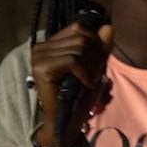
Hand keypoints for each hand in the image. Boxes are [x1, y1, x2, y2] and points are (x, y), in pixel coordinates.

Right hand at [30, 20, 113, 145]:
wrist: (67, 120)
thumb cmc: (79, 94)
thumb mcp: (94, 66)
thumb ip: (101, 47)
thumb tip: (108, 27)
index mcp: (51, 43)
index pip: (79, 28)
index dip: (95, 42)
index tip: (97, 62)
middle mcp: (41, 47)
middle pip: (82, 37)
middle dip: (96, 56)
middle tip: (95, 74)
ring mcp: (39, 57)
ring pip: (79, 48)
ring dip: (92, 67)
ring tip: (90, 81)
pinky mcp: (42, 69)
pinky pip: (73, 61)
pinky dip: (86, 73)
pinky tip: (86, 84)